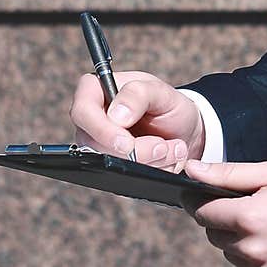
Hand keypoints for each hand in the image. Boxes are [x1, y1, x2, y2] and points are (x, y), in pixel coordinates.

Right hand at [69, 70, 204, 168]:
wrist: (184, 128)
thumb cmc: (167, 103)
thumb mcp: (160, 91)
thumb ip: (138, 94)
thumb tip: (116, 116)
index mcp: (96, 90)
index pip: (83, 111)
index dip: (102, 130)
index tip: (127, 143)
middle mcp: (91, 119)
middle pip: (95, 145)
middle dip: (133, 152)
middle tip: (161, 146)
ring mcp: (98, 143)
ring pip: (110, 164)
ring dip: (145, 162)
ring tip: (169, 148)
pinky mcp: (110, 163)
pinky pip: (122, 176)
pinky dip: (148, 171)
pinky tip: (164, 159)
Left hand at [182, 160, 266, 266]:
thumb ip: (229, 173)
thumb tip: (192, 170)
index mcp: (248, 218)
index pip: (203, 214)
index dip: (200, 202)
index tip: (201, 196)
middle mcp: (252, 250)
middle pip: (216, 236)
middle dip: (224, 220)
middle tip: (249, 206)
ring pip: (233, 254)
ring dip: (241, 240)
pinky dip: (259, 258)